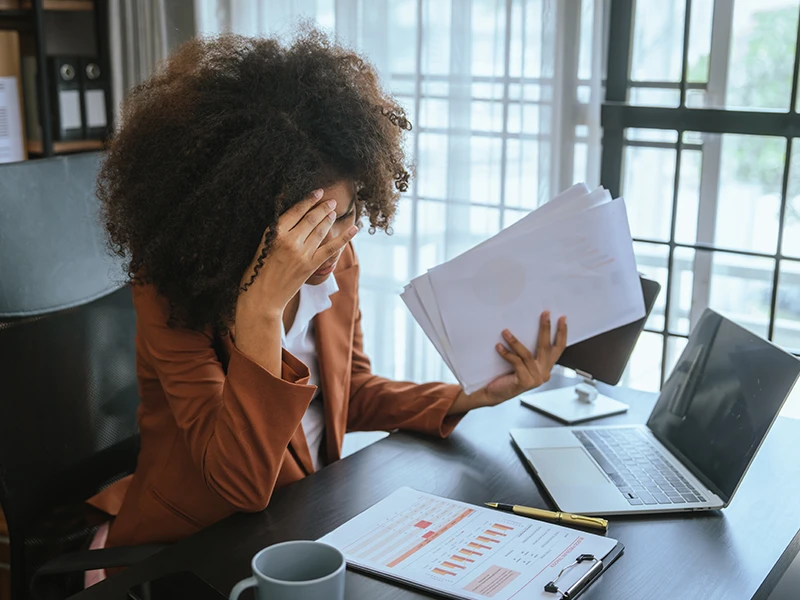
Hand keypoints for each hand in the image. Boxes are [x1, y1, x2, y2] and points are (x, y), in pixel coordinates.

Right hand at [236, 189, 358, 319]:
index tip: (317, 192)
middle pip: (311, 219)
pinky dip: (344, 238)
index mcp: (274, 233)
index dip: (308, 200)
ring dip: (329, 219)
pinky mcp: (311, 265)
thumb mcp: (261, 245)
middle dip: (322, 208)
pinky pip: (331, 248)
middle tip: (330, 201)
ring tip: (334, 212)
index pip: (295, 211)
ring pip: (320, 230)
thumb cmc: (256, 272)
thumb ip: (276, 232)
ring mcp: (302, 253)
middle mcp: (289, 240)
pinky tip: (354, 229)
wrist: (262, 297)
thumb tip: (292, 220)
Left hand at [449, 312, 567, 413]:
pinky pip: (516, 362)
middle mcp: (544, 373)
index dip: (562, 333)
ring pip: (527, 354)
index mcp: (545, 367)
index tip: (562, 319)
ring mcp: (535, 378)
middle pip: (546, 347)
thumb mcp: (521, 362)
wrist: (493, 394)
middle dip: (545, 329)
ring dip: (515, 341)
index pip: (558, 348)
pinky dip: (506, 353)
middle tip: (545, 314)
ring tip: (505, 332)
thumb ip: (528, 352)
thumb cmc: (506, 377)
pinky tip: (499, 346)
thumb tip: (526, 328)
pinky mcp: (525, 381)